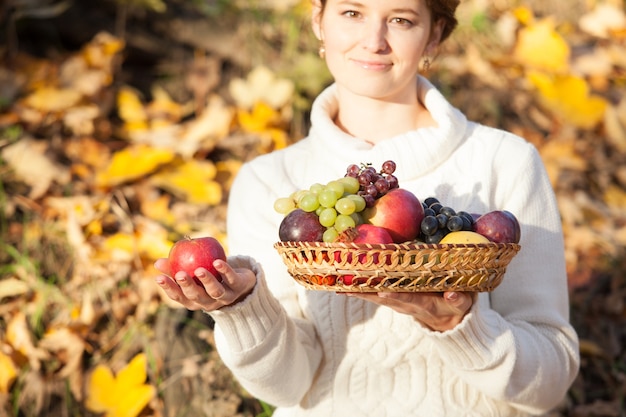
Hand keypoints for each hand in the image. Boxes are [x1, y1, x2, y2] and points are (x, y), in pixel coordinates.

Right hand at [154, 258, 255, 311]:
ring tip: (199, 270)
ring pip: (215, 292)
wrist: (240, 281)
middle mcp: (209, 302)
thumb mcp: (193, 272)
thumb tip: (157, 263)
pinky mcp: (238, 287)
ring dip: (207, 281)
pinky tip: (217, 262)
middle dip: (188, 286)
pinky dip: (225, 271)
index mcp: (195, 300)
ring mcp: (225, 297)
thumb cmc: (210, 276)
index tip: (159, 278)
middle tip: (180, 274)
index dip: (169, 289)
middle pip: (197, 297)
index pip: (180, 297)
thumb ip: (176, 268)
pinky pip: (231, 279)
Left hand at [346, 291, 473, 331]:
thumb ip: (458, 300)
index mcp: (425, 304)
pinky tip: (346, 286)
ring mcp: (399, 304)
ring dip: (359, 292)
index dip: (396, 296)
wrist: (447, 323)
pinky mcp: (394, 301)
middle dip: (367, 294)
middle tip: (348, 288)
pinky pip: (375, 294)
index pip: (409, 299)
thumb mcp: (463, 305)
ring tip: (341, 286)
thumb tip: (453, 294)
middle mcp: (408, 305)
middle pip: (385, 299)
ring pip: (377, 297)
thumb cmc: (455, 307)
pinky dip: (361, 290)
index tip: (382, 293)